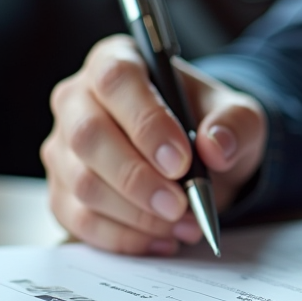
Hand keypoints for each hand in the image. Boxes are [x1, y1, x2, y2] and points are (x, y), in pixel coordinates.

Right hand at [42, 35, 266, 254]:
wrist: (198, 158)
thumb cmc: (208, 124)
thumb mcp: (239, 116)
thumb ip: (235, 124)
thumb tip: (215, 147)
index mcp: (117, 61)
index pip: (116, 81)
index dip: (146, 123)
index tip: (181, 161)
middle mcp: (78, 100)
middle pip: (88, 136)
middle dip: (137, 179)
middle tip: (180, 204)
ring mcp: (64, 148)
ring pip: (82, 184)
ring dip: (136, 214)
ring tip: (182, 223)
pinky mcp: (62, 191)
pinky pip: (79, 221)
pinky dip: (124, 238)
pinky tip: (162, 239)